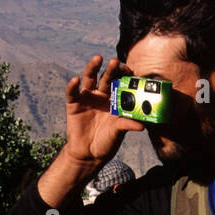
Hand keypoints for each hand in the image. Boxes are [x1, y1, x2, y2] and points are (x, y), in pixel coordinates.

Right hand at [63, 54, 143, 180]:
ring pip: (89, 78)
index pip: (119, 82)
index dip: (123, 75)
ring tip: (97, 59)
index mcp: (114, 100)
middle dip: (110, 69)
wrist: (89, 155)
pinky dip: (72, 86)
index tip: (129, 69)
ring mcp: (87, 98)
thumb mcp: (118, 133)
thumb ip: (127, 125)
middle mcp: (101, 95)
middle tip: (115, 61)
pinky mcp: (73, 104)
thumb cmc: (106, 142)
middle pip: (105, 77)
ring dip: (92, 67)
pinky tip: (75, 80)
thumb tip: (142, 125)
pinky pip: (72, 93)